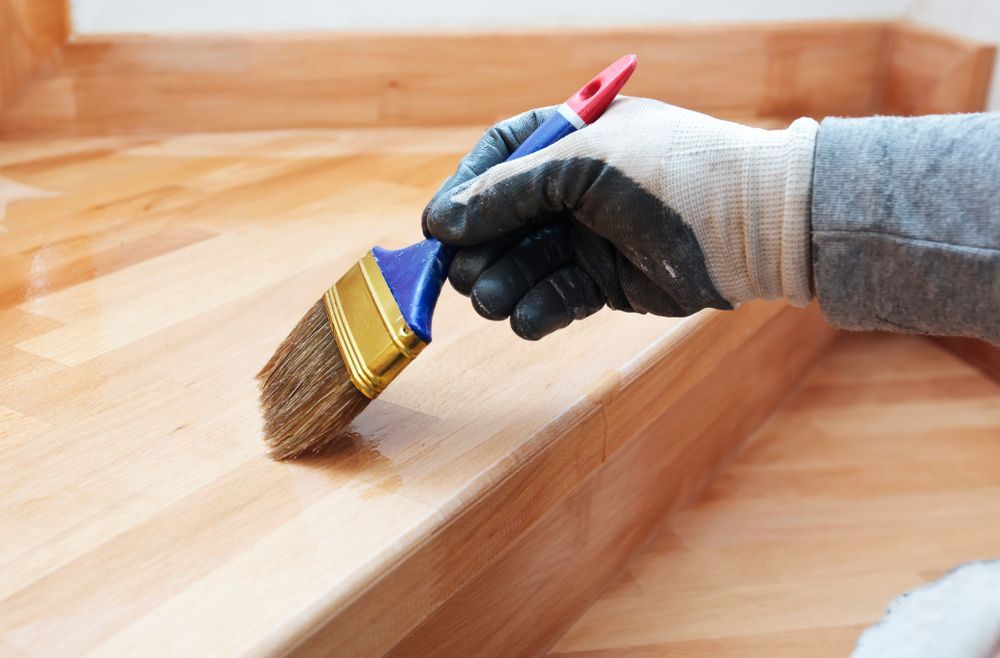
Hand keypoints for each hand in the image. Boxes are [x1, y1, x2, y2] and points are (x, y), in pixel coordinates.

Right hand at [422, 97, 817, 339]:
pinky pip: (557, 297)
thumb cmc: (669, 173)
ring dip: (502, 284)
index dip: (464, 191)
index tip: (437, 227)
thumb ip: (508, 192)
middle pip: (503, 219)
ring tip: (493, 300)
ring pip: (525, 264)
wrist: (751, 226)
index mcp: (572, 138)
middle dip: (480, 249)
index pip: (498, 157)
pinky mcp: (606, 282)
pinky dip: (538, 310)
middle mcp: (576, 187)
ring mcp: (590, 236)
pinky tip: (528, 318)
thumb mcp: (583, 165)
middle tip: (462, 276)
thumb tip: (441, 223)